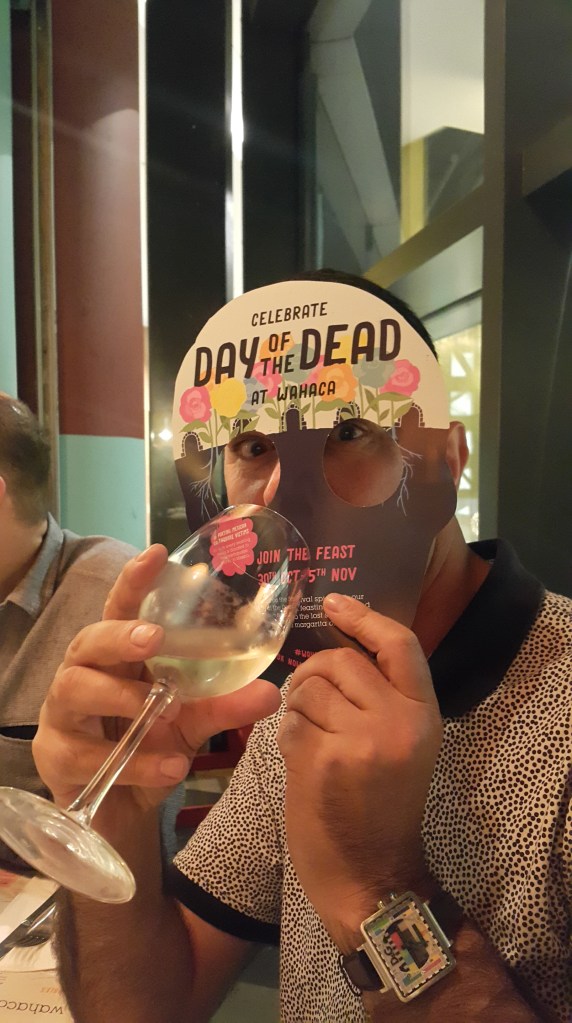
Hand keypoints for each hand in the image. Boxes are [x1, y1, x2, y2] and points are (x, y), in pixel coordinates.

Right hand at [33, 546, 280, 818]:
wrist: (125, 811)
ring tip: (163, 713)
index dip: (134, 581)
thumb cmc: (152, 747)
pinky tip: (167, 767)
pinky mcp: (55, 756)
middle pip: (87, 640)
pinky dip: (132, 761)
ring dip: (121, 698)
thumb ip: (225, 704)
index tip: (157, 553)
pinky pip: (83, 753)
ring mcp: (63, 715)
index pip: (121, 608)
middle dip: (118, 636)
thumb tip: (271, 691)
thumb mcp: (194, 723)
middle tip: (152, 639)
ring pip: (74, 689)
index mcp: (119, 656)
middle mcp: (85, 674)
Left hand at [276, 593, 442, 949]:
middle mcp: (399, 721)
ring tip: (310, 739)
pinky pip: (289, 721)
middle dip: (313, 674)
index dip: (364, 617)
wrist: (370, 875)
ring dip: (297, 709)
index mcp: (424, 713)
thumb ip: (381, 696)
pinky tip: (301, 762)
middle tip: (309, 704)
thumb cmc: (379, 806)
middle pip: (340, 661)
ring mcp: (362, 741)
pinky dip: (286, 736)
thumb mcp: (400, 743)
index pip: (400, 643)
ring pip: (308, 688)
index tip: (334, 603)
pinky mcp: (324, 761)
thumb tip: (336, 644)